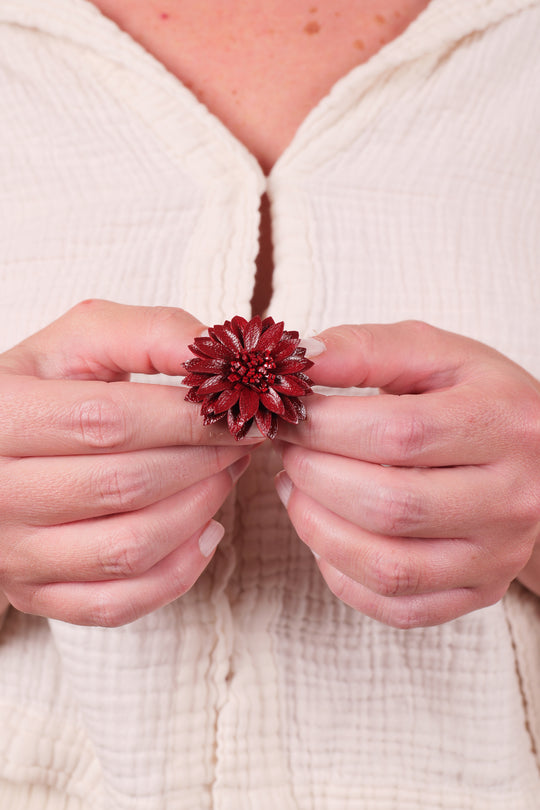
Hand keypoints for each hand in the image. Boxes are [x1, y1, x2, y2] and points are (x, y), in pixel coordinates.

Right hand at [0, 300, 258, 625]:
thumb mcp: (83, 340)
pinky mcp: (36, 594)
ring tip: (225, 474)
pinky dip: (178, 572)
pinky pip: (118, 604)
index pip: (105, 422)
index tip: (239, 411)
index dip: (184, 419)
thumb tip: (225, 361)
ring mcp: (13, 553)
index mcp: (0, 417)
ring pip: (127, 549)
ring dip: (199, 510)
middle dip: (202, 461)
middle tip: (241, 440)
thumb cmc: (47, 387)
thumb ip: (150, 334)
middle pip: (122, 486)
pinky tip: (206, 530)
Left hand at [275, 321, 539, 627]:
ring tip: (294, 489)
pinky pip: (398, 606)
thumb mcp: (436, 354)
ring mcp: (498, 554)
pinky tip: (325, 534)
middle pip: (391, 506)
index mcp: (503, 422)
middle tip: (287, 451)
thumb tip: (301, 361)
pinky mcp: (480, 591)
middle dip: (313, 476)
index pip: (398, 433)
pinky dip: (343, 576)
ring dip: (317, 529)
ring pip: (390, 567)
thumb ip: (368, 350)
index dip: (324, 426)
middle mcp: (513, 497)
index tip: (286, 413)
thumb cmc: (476, 398)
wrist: (539, 456)